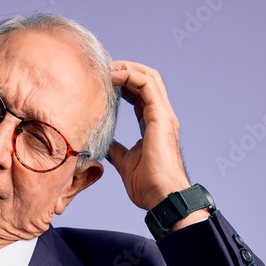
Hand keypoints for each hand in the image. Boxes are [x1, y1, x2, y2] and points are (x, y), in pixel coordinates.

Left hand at [106, 61, 192, 210]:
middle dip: (124, 69)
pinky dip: (128, 75)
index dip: (122, 83)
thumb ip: (117, 150)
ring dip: (125, 68)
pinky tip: (111, 77)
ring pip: (147, 76)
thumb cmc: (149, 185)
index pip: (139, 94)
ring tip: (106, 69)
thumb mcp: (125, 163)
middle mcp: (161, 115)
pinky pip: (145, 84)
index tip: (102, 82)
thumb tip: (104, 145)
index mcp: (153, 124)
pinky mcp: (161, 116)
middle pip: (145, 79)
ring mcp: (163, 114)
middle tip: (102, 70)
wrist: (162, 196)